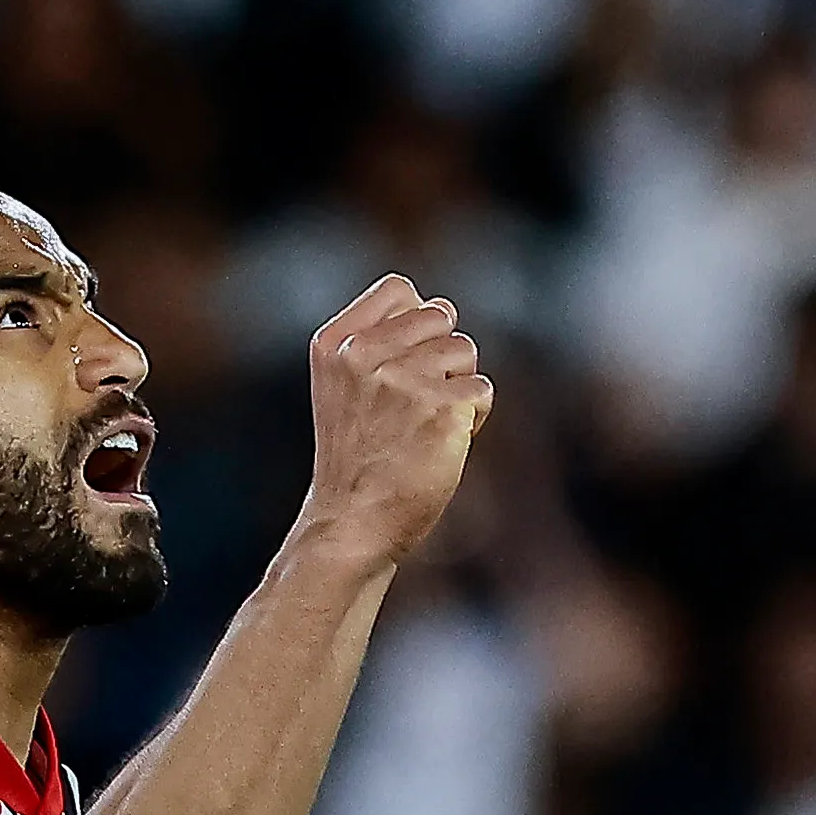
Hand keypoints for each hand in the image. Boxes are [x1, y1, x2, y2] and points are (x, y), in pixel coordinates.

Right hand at [299, 274, 490, 566]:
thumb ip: (379, 341)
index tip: (404, 363)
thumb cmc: (357, 458)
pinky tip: (443, 443)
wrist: (353, 524)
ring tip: (427, 425)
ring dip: (458, 387)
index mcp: (334, 344)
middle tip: (416, 404)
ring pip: (465, 350)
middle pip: (440, 316)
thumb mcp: (344, 387)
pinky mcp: (442, 409)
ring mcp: (403, 380)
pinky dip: (473, 419)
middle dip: (441, 356)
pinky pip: (480, 389)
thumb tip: (442, 308)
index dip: (417, 322)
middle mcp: (364, 355)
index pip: (399, 290)